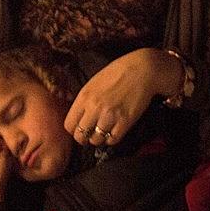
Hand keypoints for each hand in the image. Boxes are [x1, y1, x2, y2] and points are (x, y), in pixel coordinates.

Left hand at [64, 47, 178, 145]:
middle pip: (80, 135)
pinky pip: (113, 139)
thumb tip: (79, 117)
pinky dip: (111, 139)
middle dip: (83, 138)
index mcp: (84, 97)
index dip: (73, 130)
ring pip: (96, 140)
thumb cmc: (116, 73)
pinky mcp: (125, 121)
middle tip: (88, 136)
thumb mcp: (93, 84)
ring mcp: (110, 115)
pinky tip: (112, 133)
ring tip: (101, 134)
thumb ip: (84, 101)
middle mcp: (94, 108)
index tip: (78, 129)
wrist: (141, 70)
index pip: (69, 124)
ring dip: (98, 139)